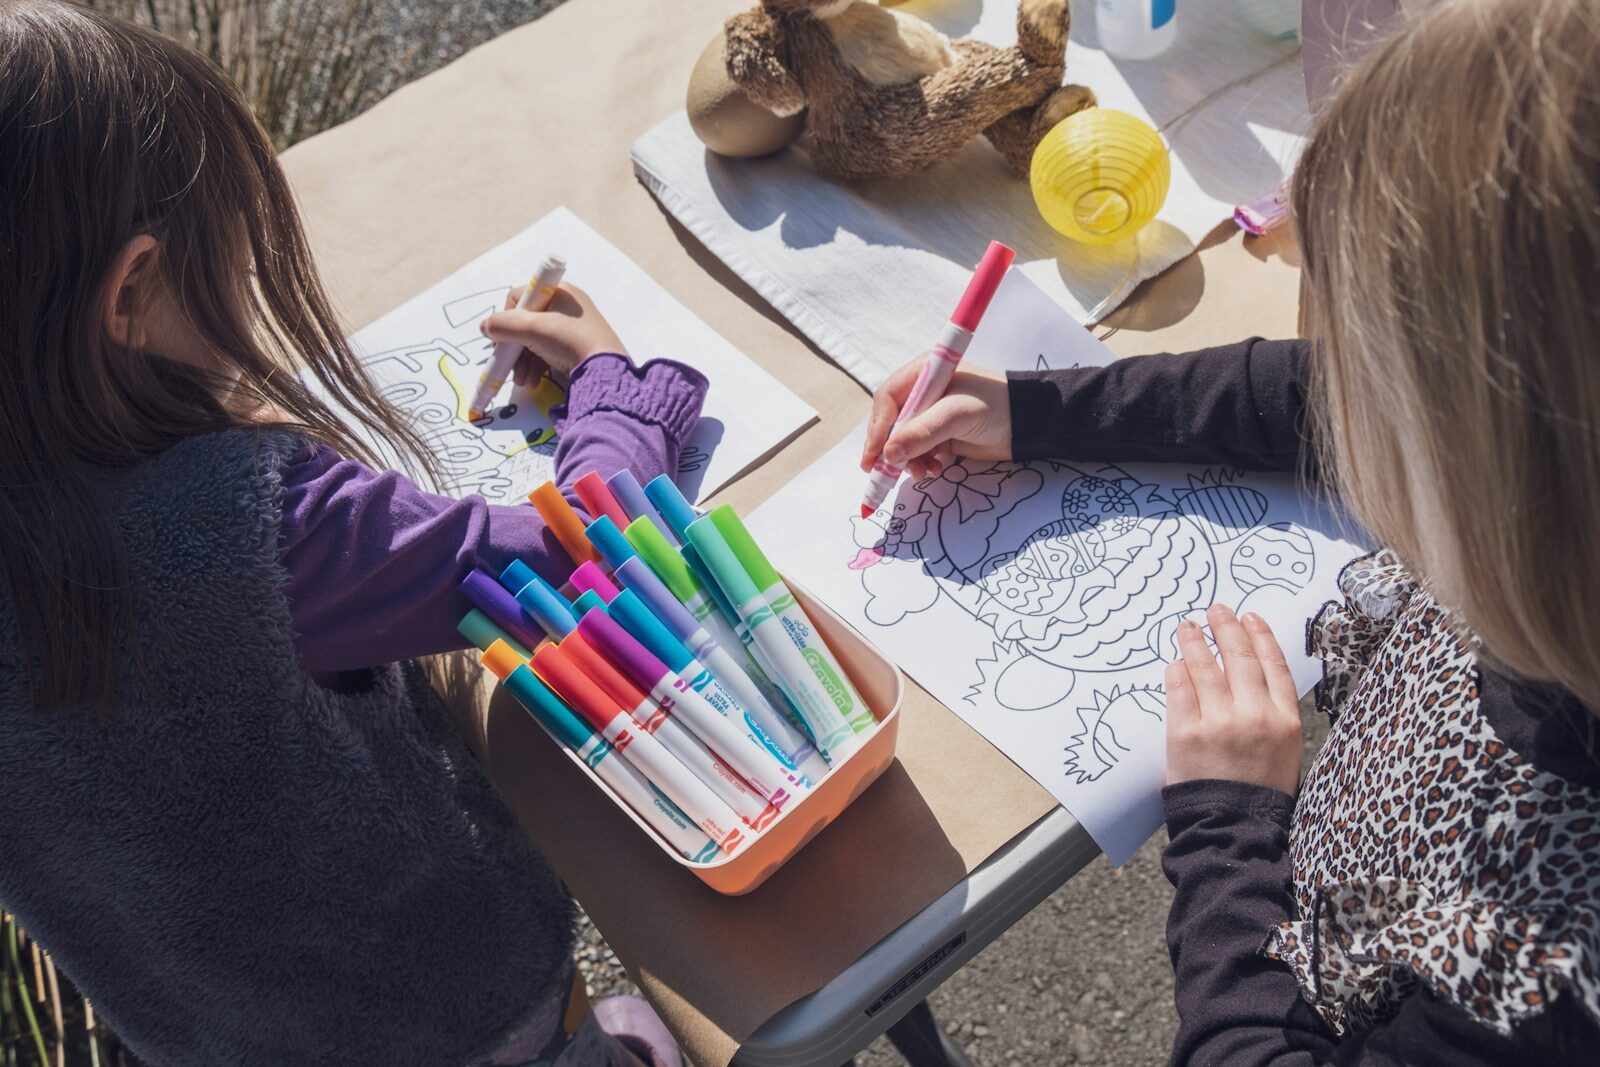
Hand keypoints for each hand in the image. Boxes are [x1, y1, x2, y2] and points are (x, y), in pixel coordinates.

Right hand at [479, 282, 625, 384]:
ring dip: (523, 362)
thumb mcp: (532, 329)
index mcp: (558, 292)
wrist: (606, 370)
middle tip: (507, 365)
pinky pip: (547, 352)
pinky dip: (536, 366)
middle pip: (525, 323)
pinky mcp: (576, 347)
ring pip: (534, 341)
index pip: (519, 297)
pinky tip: (532, 382)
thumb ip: (503, 326)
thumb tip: (486, 327)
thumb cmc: (570, 341)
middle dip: (514, 348)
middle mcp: (565, 306)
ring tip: (522, 381)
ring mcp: (571, 328)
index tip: (501, 338)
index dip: (506, 318)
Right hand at [859, 359, 1011, 480]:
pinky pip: (918, 450)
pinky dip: (920, 462)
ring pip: (903, 440)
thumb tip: (888, 453)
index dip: (878, 428)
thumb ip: (922, 432)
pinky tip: (933, 469)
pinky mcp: (941, 434)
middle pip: (891, 421)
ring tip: (922, 472)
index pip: (888, 399)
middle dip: (889, 448)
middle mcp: (924, 391)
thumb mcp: (957, 415)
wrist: (1031, 424)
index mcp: (925, 373)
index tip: (874, 455)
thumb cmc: (997, 407)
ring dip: (907, 459)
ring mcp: (932, 414)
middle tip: (884, 473)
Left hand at [1164, 604, 1301, 794]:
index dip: (1261, 636)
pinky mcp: (1186, 732)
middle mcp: (1255, 715)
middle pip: (1240, 657)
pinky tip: (1174, 662)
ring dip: (1195, 640)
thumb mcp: (1283, 752)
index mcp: (1285, 721)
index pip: (1274, 665)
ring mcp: (1220, 722)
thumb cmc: (1258, 793)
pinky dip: (1176, 671)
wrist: (1233, 828)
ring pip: (1205, 666)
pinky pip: (1179, 689)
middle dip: (1227, 627)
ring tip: (1187, 626)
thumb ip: (1271, 715)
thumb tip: (1248, 677)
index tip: (1251, 617)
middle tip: (1216, 609)